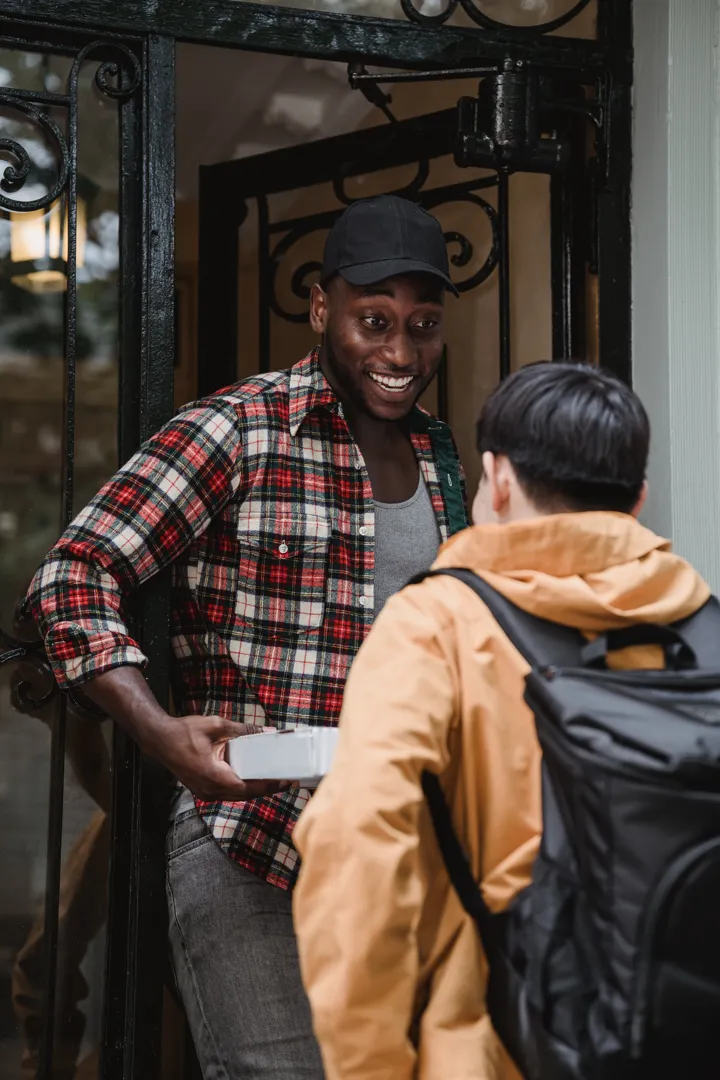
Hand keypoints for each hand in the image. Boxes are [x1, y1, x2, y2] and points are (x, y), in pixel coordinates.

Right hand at [149, 715, 288, 801]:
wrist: (159, 739)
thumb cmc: (184, 732)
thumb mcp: (217, 726)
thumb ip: (243, 730)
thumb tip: (266, 732)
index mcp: (214, 776)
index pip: (248, 787)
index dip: (269, 785)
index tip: (286, 781)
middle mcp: (210, 789)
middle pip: (245, 795)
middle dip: (267, 788)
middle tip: (286, 781)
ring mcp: (205, 792)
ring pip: (237, 795)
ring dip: (255, 789)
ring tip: (274, 780)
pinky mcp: (203, 789)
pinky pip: (228, 792)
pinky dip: (242, 787)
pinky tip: (253, 778)